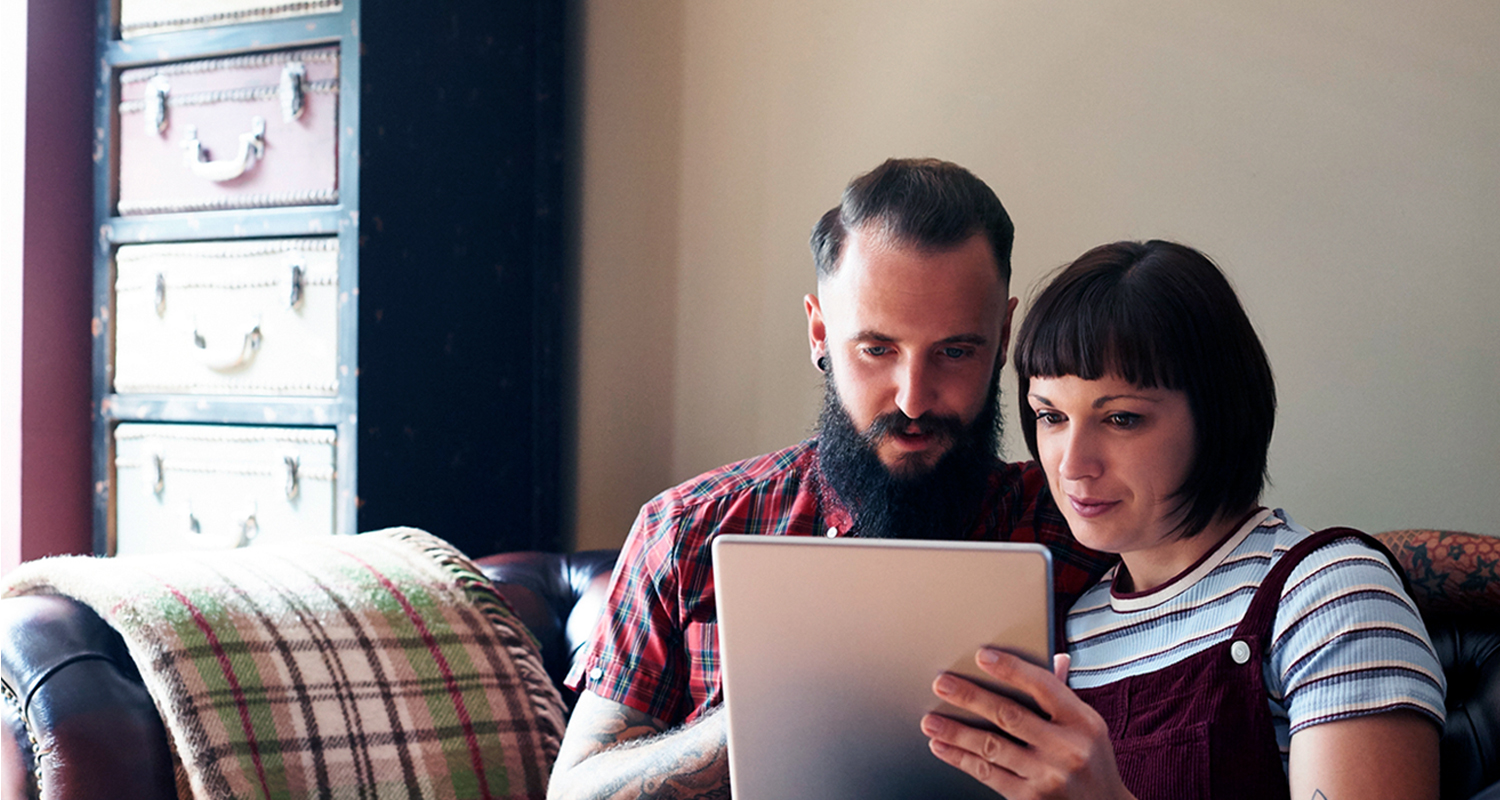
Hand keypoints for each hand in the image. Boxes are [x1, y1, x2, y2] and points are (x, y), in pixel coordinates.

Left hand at [920, 651, 1134, 799]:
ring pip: (992, 747)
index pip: (1043, 686)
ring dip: (955, 732)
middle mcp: (1067, 749)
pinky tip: (942, 747)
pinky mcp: (1031, 799)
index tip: (982, 656)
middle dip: (970, 697)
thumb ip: (1064, 695)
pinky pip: (988, 774)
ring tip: (930, 720)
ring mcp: (1048, 777)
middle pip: (1009, 715)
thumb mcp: (1088, 727)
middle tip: (941, 684)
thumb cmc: (1092, 763)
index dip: (1011, 668)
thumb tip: (1054, 658)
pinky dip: (960, 759)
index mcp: (1084, 722)